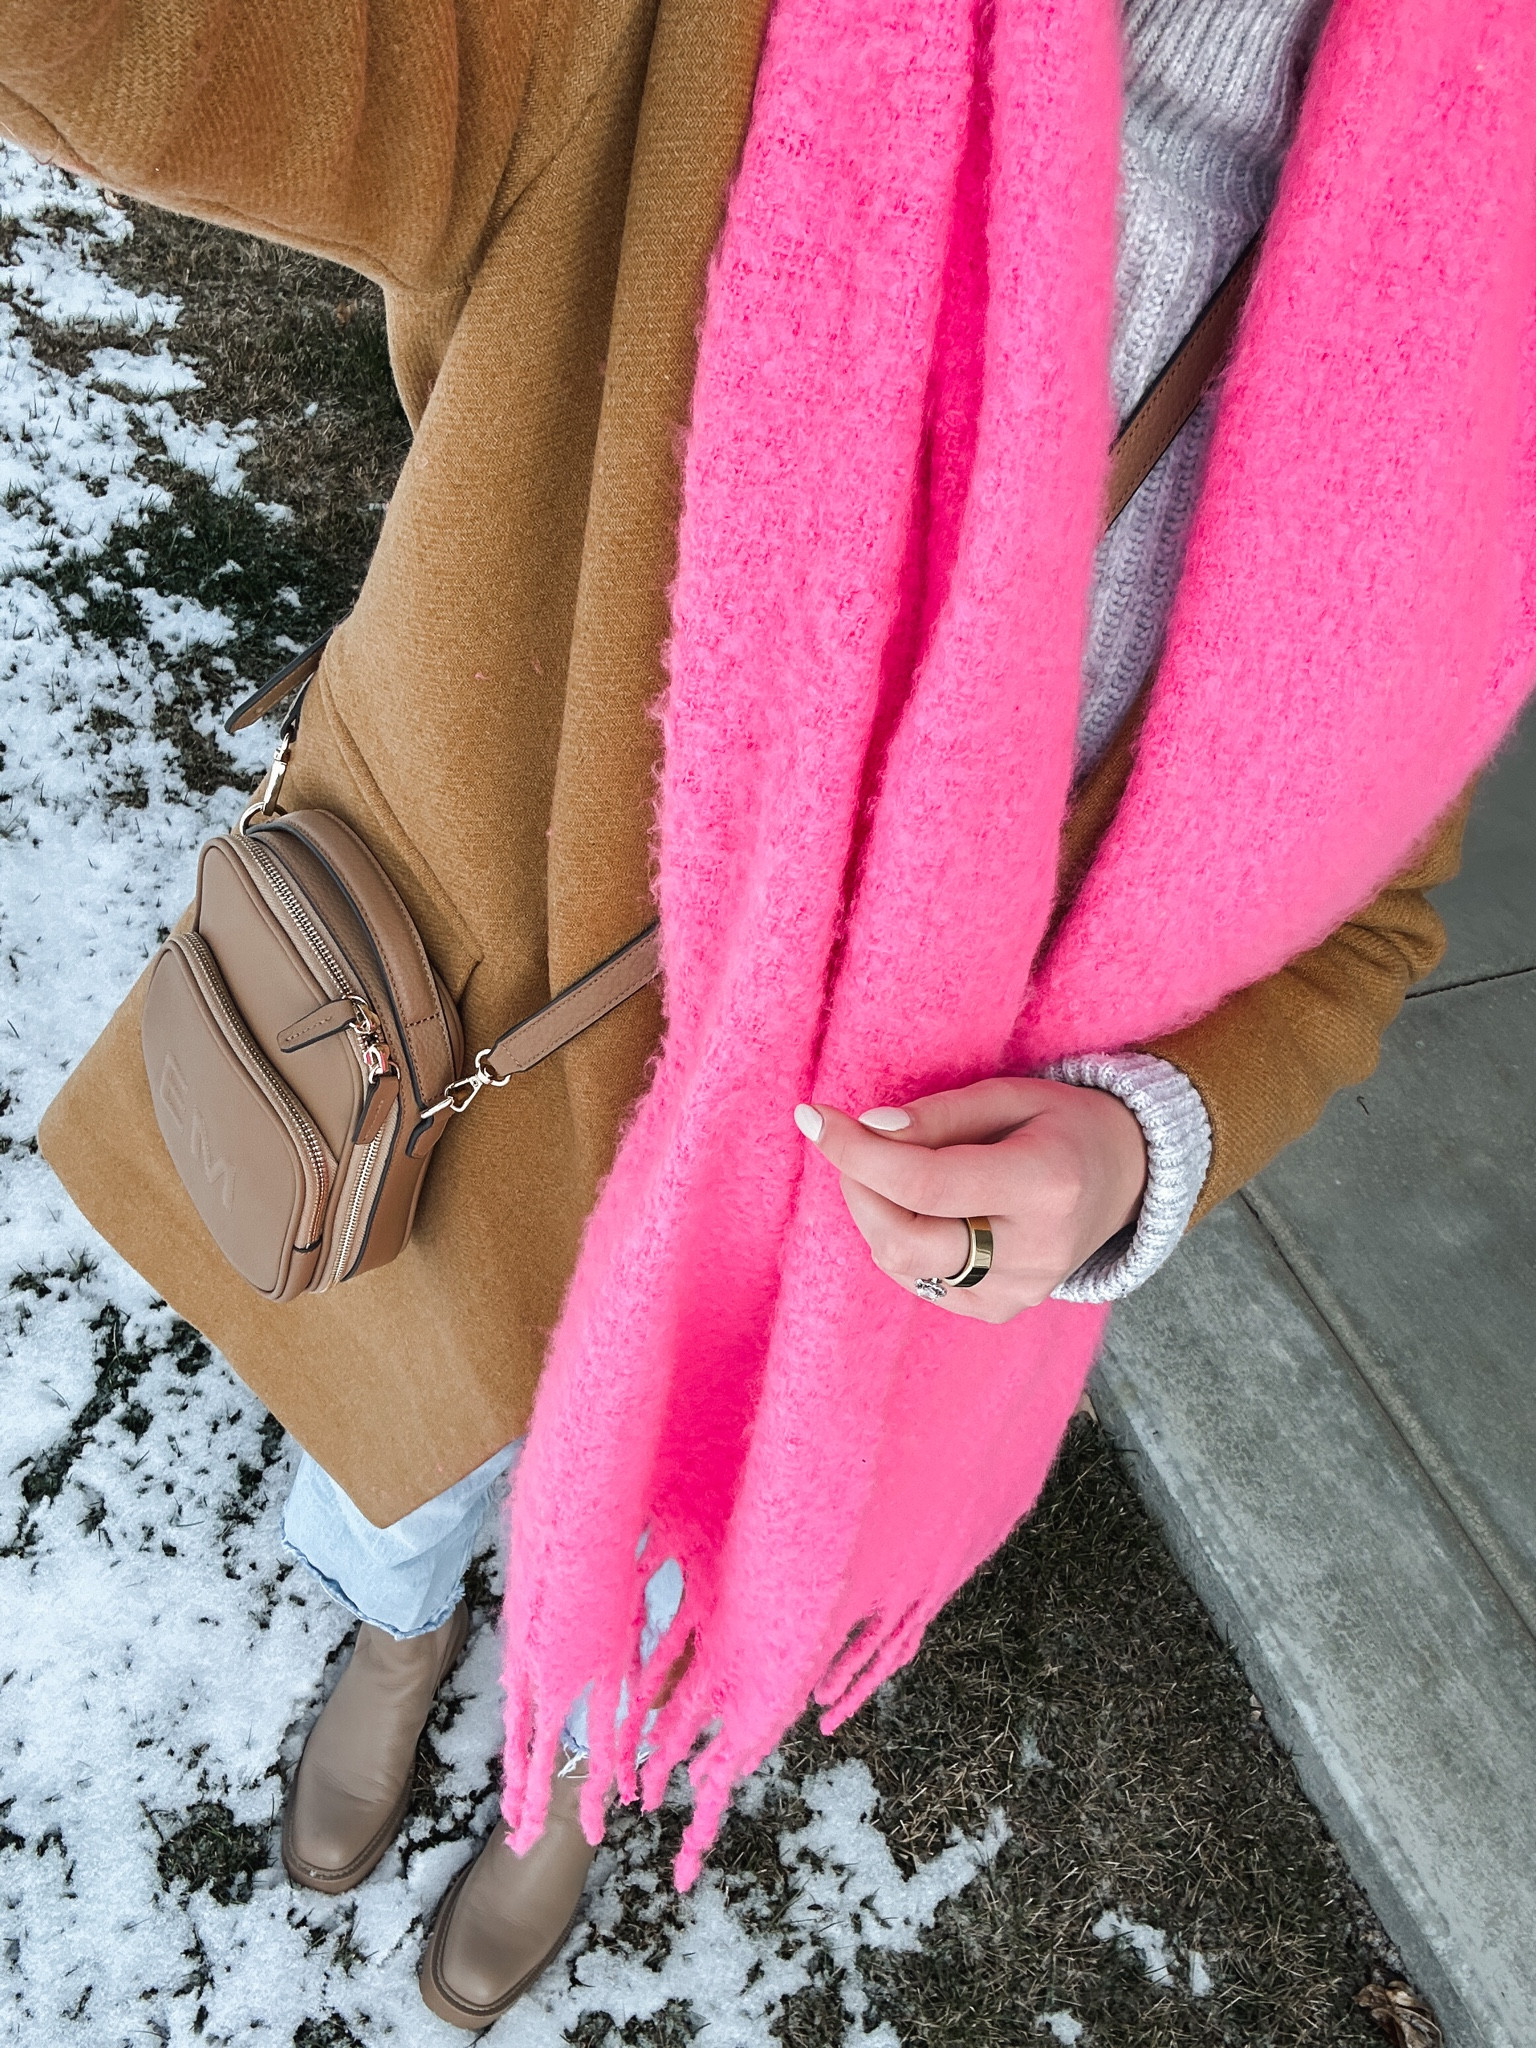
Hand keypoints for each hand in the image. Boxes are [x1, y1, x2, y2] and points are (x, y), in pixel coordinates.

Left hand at [795, 1077, 1147, 1323]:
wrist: (1127, 1177)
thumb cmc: (1064, 1124)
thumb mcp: (1010, 1094)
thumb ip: (939, 1114)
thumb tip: (869, 1131)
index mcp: (1044, 1184)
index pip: (923, 1182)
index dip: (856, 1152)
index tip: (812, 1117)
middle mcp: (1035, 1249)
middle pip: (904, 1238)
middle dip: (857, 1187)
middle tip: (852, 1146)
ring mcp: (1022, 1290)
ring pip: (904, 1265)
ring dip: (873, 1215)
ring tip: (888, 1173)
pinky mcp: (1004, 1310)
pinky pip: (922, 1284)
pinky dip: (901, 1244)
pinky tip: (920, 1212)